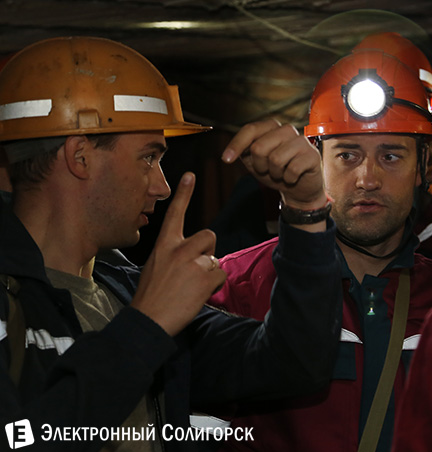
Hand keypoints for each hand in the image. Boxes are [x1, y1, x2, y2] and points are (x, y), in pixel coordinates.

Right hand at [131, 172, 225, 336]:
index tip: (190, 175)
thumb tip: (194, 256)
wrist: (147, 319)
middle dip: (207, 252)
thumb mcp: (155, 266)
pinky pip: (221, 275)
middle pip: (209, 236)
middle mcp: (178, 248)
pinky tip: (197, 294)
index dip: (184, 194)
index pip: (176, 213)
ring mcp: (192, 262)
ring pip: (215, 260)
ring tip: (190, 288)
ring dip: (209, 273)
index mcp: (164, 244)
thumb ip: (174, 254)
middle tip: (194, 271)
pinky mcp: (204, 277)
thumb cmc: (151, 296)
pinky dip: (214, 286)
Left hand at [221, 120, 326, 209]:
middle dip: (260, 166)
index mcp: (271, 128)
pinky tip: (293, 177)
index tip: (226, 160)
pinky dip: (289, 179)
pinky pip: (292, 170)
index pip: (250, 129)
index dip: (236, 144)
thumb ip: (244, 152)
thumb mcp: (255, 162)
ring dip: (275, 174)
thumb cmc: (277, 172)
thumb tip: (228, 153)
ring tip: (281, 173)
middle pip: (259, 147)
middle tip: (267, 171)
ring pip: (276, 159)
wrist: (300, 188)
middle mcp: (286, 130)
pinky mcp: (312, 155)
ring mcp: (301, 141)